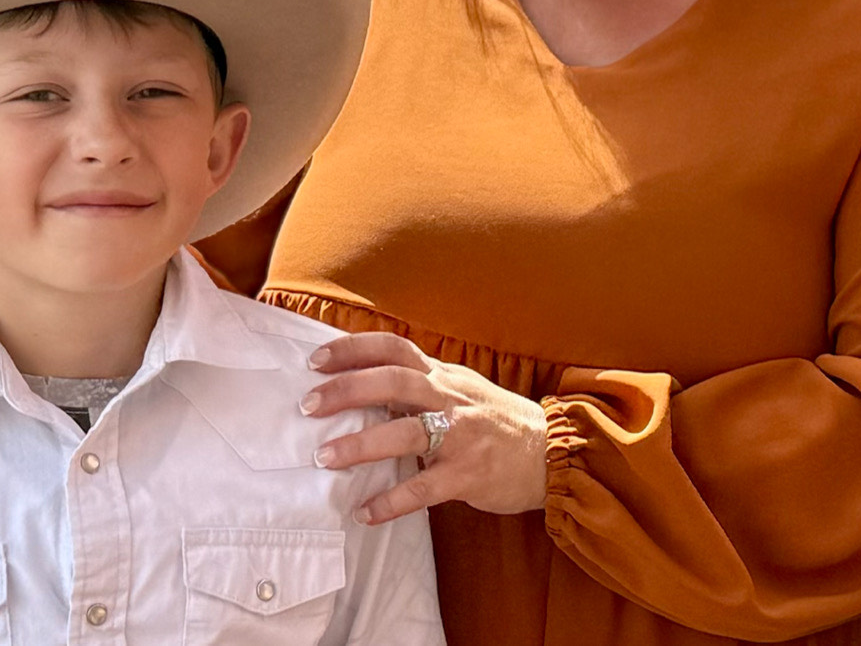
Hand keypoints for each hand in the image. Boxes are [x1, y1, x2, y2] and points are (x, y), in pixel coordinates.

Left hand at [302, 331, 546, 525]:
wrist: (551, 452)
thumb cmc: (499, 422)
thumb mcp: (463, 390)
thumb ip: (423, 385)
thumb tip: (371, 383)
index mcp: (444, 377)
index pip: (394, 348)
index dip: (354, 349)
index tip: (317, 360)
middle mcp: (449, 399)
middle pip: (392, 381)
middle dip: (346, 390)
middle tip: (309, 405)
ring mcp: (461, 436)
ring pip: (404, 433)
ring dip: (360, 445)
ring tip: (325, 458)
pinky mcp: (468, 474)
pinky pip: (423, 488)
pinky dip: (390, 501)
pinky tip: (365, 512)